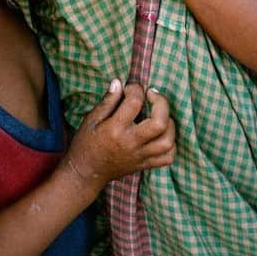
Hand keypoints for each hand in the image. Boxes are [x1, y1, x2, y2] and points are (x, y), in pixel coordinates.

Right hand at [64, 79, 176, 196]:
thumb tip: (119, 82)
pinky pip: (167, 157)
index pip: (134, 103)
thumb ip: (107, 101)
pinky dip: (171, 144)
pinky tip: (162, 133)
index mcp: (115, 129)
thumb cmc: (86, 143)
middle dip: (161, 102)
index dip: (136, 89)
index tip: (131, 87)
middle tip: (152, 95)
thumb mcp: (91, 119)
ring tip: (160, 114)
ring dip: (169, 123)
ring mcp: (140, 156)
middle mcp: (131, 143)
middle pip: (159, 122)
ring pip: (167, 141)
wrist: (86, 172)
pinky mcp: (144, 165)